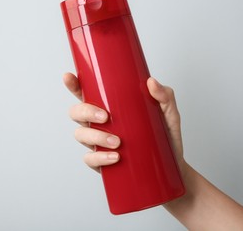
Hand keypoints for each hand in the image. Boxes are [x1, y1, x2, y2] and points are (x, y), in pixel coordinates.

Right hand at [63, 72, 185, 173]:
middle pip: (77, 113)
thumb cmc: (166, 136)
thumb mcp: (169, 114)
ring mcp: (99, 143)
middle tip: (106, 117)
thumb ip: (164, 96)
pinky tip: (114, 157)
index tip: (70, 77)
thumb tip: (151, 82)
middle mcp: (99, 123)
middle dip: (85, 112)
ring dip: (95, 137)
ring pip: (81, 135)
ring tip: (117, 142)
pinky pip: (90, 159)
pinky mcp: (103, 161)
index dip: (74, 85)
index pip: (86, 93)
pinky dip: (100, 158)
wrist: (172, 165)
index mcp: (109, 106)